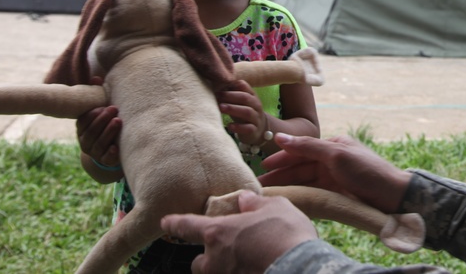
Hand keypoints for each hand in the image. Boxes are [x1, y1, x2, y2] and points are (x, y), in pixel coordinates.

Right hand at [76, 77, 120, 167]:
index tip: (103, 106)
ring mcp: (94, 152)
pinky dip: (111, 154)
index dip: (92, 115)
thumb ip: (96, 95)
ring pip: (98, 144)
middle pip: (91, 132)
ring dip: (108, 132)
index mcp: (82, 128)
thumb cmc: (104, 123)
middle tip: (114, 109)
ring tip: (118, 121)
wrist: (108, 148)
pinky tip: (116, 148)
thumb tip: (96, 78)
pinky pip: (106, 159)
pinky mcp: (105, 160)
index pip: (83, 122)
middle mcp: (85, 141)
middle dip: (102, 120)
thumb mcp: (100, 110)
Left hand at [161, 191, 317, 272]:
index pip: (187, 226)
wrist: (300, 268)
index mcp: (218, 233)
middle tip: (224, 252)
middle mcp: (215, 259)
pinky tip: (256, 268)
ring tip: (242, 263)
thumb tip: (243, 200)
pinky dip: (242, 273)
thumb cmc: (286, 233)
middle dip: (207, 259)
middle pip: (198, 263)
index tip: (165, 222)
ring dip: (223, 269)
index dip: (175, 223)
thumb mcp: (275, 207)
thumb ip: (255, 204)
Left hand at [217, 80, 268, 145]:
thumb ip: (231, 94)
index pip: (244, 86)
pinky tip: (229, 126)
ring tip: (221, 108)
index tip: (219, 86)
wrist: (259, 129)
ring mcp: (256, 118)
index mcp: (251, 95)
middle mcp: (256, 105)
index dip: (232, 85)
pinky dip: (238, 127)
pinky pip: (248, 128)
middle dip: (231, 96)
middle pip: (245, 98)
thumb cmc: (243, 113)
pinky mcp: (254, 130)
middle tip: (217, 96)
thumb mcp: (239, 102)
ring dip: (233, 109)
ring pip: (247, 112)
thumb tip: (214, 85)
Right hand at [260, 134, 412, 213]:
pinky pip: (313, 192)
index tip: (263, 165)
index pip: (301, 150)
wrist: (392, 196)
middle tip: (259, 184)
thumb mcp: (336, 154)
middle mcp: (332, 160)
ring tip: (269, 193)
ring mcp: (334, 177)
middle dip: (280, 174)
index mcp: (333, 146)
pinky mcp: (337, 193)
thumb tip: (281, 137)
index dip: (281, 157)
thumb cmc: (367, 171)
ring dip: (287, 185)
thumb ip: (308, 146)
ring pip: (304, 180)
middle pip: (300, 167)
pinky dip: (299, 194)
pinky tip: (287, 199)